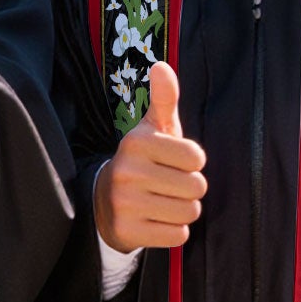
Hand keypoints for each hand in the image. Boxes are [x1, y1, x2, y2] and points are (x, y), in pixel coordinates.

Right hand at [94, 60, 206, 249]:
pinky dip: (173, 231)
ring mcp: (125, 203)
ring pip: (189, 212)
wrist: (103, 201)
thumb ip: (164, 98)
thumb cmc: (142, 161)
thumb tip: (161, 66)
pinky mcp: (127, 231)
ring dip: (183, 210)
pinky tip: (156, 220)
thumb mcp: (152, 129)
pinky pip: (177, 235)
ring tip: (163, 202)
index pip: (197, 158)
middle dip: (189, 189)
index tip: (173, 162)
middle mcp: (127, 171)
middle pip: (197, 187)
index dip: (192, 163)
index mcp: (137, 142)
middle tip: (168, 186)